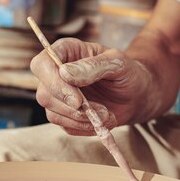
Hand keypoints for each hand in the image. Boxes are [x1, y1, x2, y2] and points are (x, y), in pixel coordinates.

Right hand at [30, 38, 154, 135]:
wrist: (137, 95)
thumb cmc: (127, 73)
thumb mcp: (117, 63)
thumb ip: (93, 66)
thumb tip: (65, 73)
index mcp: (66, 52)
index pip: (41, 64)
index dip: (53, 83)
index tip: (77, 99)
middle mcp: (57, 74)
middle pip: (44, 94)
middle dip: (72, 108)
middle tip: (101, 111)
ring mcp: (59, 96)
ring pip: (53, 114)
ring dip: (81, 120)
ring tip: (107, 115)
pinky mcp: (66, 115)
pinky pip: (66, 127)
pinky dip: (85, 128)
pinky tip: (103, 121)